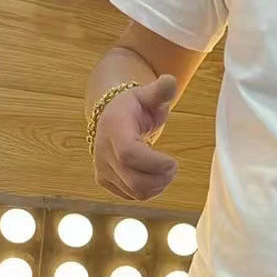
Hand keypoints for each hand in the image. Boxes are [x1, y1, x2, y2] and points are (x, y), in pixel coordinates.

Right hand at [93, 74, 178, 200]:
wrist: (112, 115)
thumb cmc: (135, 105)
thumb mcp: (148, 94)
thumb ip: (160, 90)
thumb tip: (170, 80)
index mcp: (115, 127)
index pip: (128, 154)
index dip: (154, 163)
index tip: (172, 162)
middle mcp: (103, 151)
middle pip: (134, 179)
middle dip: (161, 177)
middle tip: (174, 167)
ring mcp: (102, 168)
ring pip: (135, 191)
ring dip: (158, 186)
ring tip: (167, 171)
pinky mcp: (105, 181)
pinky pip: (131, 196)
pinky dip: (149, 191)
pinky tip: (155, 176)